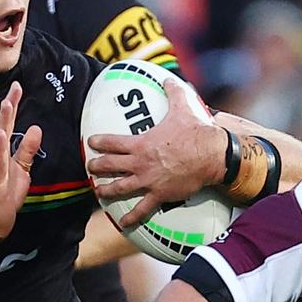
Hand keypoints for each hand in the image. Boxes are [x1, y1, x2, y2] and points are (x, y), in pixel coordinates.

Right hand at [0, 81, 42, 237]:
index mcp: (1, 151)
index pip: (8, 123)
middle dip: (8, 107)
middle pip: (1, 126)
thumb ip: (26, 149)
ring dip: (1, 123)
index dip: (13, 105)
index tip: (17, 86)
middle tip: (14, 88)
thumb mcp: (22, 169)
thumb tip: (35, 128)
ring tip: (7, 105)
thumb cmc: (4, 194)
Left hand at [86, 79, 226, 227]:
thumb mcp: (182, 108)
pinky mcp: (160, 195)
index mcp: (141, 143)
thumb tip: (169, 78)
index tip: (89, 142)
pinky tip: (123, 224)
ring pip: (120, 187)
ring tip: (98, 193)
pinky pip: (143, 208)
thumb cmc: (196, 132)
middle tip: (89, 167)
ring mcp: (149, 180)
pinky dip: (132, 217)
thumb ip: (172, 92)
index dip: (98, 142)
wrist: (213, 155)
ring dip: (106, 191)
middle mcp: (140, 163)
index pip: (112, 142)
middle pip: (110, 165)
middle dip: (96, 166)